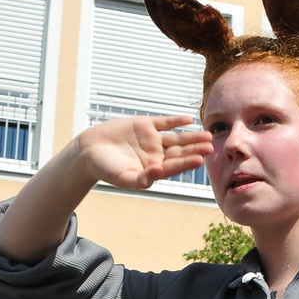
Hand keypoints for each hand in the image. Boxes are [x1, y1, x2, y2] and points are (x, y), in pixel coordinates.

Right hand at [78, 115, 212, 190]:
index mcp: (154, 169)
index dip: (187, 163)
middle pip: (180, 151)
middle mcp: (157, 154)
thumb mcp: (123, 178)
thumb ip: (142, 179)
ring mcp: (152, 139)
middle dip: (195, 149)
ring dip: (191, 136)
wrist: (88, 151)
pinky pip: (164, 122)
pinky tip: (188, 120)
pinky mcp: (145, 124)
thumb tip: (158, 172)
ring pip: (176, 137)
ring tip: (207, 135)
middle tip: (210, 146)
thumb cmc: (105, 169)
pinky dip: (175, 121)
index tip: (200, 160)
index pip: (175, 166)